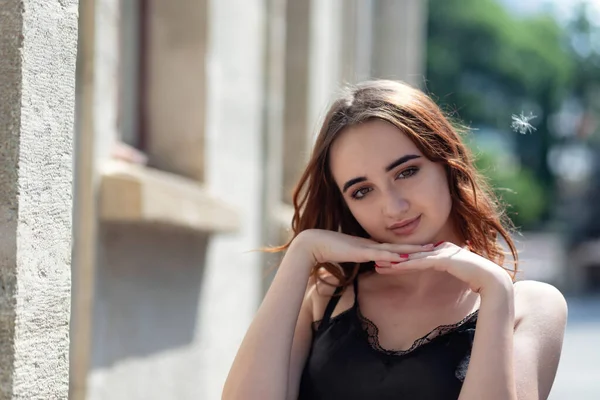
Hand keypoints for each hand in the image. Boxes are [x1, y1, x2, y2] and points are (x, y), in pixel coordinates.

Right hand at [289, 229, 435, 266]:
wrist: (312, 244)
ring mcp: (368, 246)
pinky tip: (408, 257)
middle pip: (401, 245)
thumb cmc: (326, 251)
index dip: (411, 246)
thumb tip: (362, 268)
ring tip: (432, 251)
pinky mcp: (362, 251)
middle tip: (440, 246)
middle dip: (420, 246)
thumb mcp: (346, 257)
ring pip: (396, 248)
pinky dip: (396, 255)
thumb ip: (355, 262)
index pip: (395, 247)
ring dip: (414, 250)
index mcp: (370, 246)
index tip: (427, 247)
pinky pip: (382, 254)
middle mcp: (372, 243)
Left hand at [375, 241, 512, 294]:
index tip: (386, 263)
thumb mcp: (460, 273)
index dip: (400, 259)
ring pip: (413, 258)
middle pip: (412, 254)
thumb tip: (448, 271)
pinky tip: (396, 267)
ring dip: (395, 262)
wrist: (491, 279)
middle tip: (375, 262)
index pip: (416, 256)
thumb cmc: (478, 278)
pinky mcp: (444, 260)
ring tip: (379, 265)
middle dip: (393, 259)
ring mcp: (442, 253)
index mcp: (443, 251)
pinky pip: (422, 263)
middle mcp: (441, 249)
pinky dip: (408, 265)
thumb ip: (452, 270)